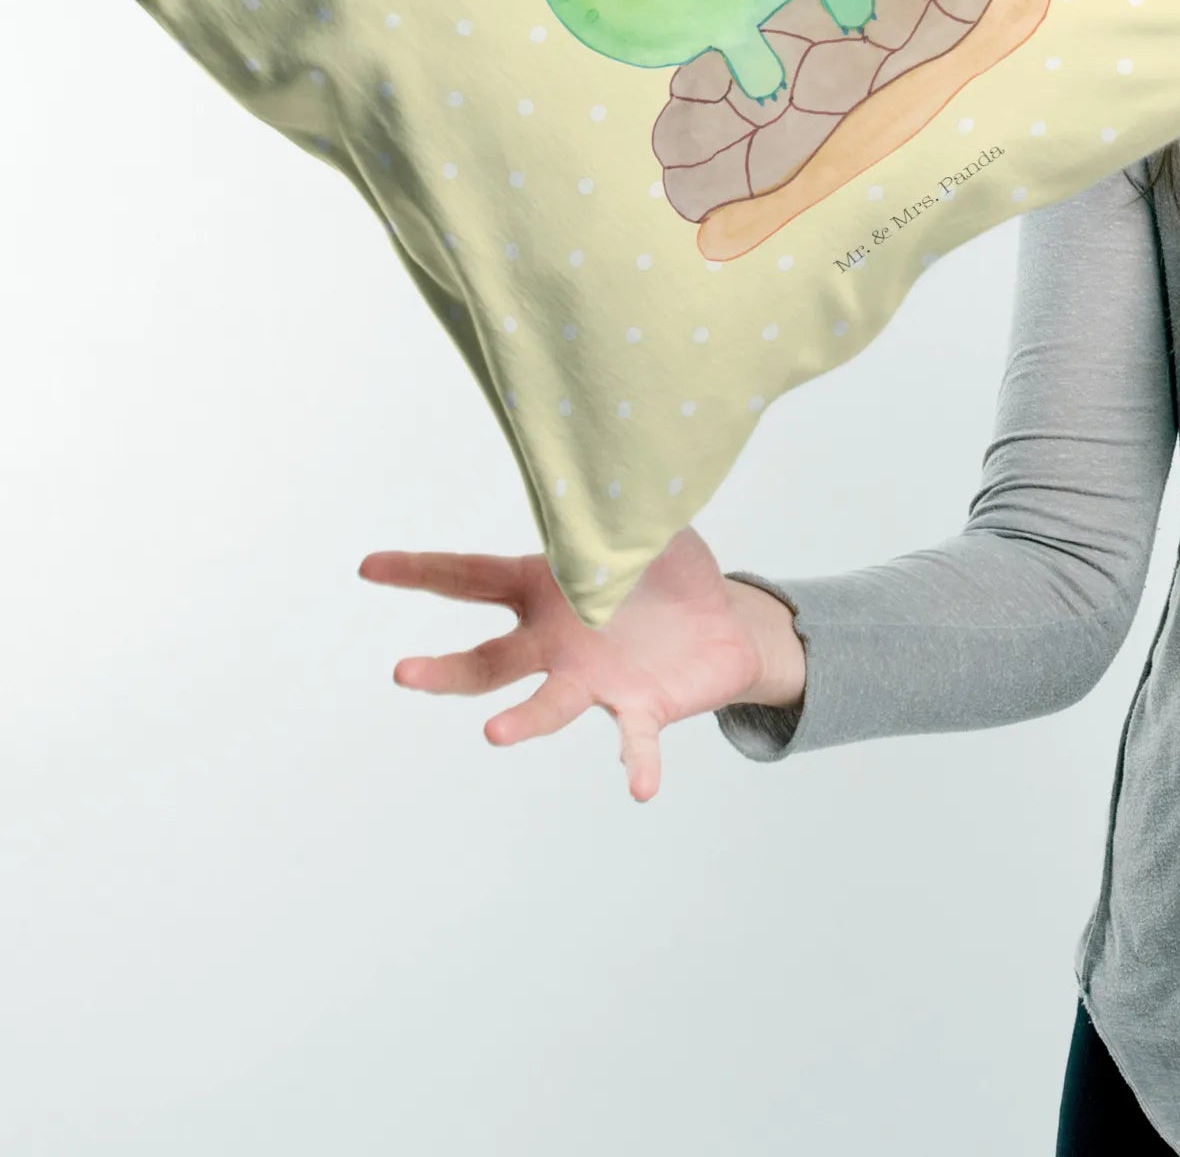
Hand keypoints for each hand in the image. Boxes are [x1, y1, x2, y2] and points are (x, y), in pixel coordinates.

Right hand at [357, 525, 762, 801]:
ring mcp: (593, 680)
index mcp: (544, 589)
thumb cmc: (671, 571)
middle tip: (403, 673)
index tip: (370, 567)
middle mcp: (556, 642)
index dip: (420, 572)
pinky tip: (640, 787)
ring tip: (494, 735)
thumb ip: (620, 510)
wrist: (725, 624)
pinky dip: (637, 762)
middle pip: (488, 662)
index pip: (470, 578)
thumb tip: (607, 476)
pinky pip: (635, 738)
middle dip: (445, 671)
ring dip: (522, 722)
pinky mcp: (641, 707)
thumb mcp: (647, 528)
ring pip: (547, 705)